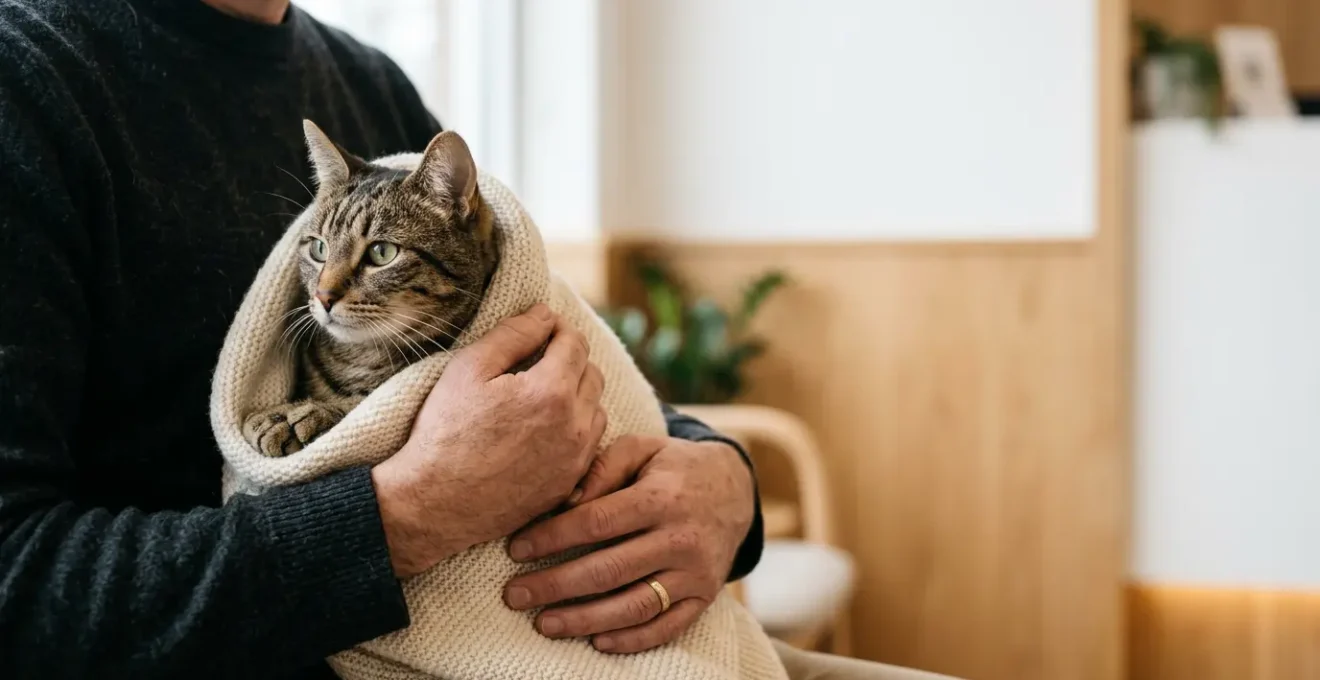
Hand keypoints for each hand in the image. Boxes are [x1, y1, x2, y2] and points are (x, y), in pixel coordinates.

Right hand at [371, 304, 607, 577]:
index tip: (539, 330)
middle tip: (537, 362)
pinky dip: (575, 430)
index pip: (574, 342)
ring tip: (541, 397)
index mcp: (552, 391)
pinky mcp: (570, 484)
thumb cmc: (445, 432)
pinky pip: (589, 445)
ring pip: (596, 409)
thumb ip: (513, 334)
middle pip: (592, 374)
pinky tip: (545, 430)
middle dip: (569, 360)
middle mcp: (574, 425)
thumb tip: (544, 313)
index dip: (556, 329)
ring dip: (577, 396)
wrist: (434, 503)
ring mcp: (576, 459)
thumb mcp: (469, 369)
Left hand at [501, 434, 755, 653]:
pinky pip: (666, 627)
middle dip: (554, 585)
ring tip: (544, 623)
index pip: (597, 522)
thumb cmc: (672, 467)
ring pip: (634, 605)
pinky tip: (595, 640)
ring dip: (584, 620)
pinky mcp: (705, 596)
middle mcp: (680, 538)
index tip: (516, 549)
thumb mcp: (640, 449)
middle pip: (608, 570)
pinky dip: (630, 640)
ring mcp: (695, 572)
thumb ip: (601, 468)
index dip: (552, 538)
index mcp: (661, 497)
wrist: (734, 490)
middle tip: (514, 595)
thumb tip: (564, 503)